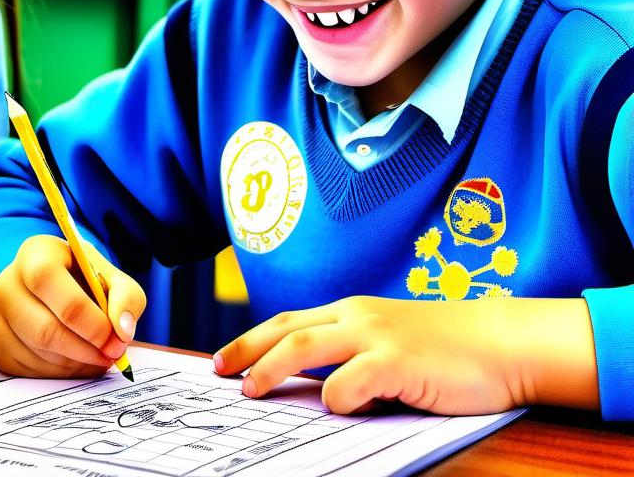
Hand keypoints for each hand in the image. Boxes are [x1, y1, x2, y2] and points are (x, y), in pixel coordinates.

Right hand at [0, 233, 145, 378]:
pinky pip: (26, 370)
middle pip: (44, 328)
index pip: (48, 281)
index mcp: (35, 253)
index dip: (85, 317)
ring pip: (37, 353)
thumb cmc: (86, 282)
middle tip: (111, 355)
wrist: (59, 291)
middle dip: (85, 349)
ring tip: (96, 356)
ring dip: (76, 363)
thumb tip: (122, 331)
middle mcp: (6, 282)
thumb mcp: (113, 279)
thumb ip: (126, 298)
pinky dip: (59, 373)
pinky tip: (76, 361)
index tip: (115, 338)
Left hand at [213, 295, 598, 415]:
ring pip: (305, 347)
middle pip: (286, 329)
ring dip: (271, 368)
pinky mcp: (397, 360)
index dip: (253, 339)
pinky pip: (350, 380)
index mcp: (352, 313)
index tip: (226, 359)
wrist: (501, 342)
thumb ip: (355, 359)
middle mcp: (356, 317)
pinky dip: (335, 397)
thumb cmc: (448, 349)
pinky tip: (334, 409)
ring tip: (250, 390)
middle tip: (220, 371)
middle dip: (247, 349)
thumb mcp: (391, 344)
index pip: (289, 322)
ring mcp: (376, 335)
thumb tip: (318, 393)